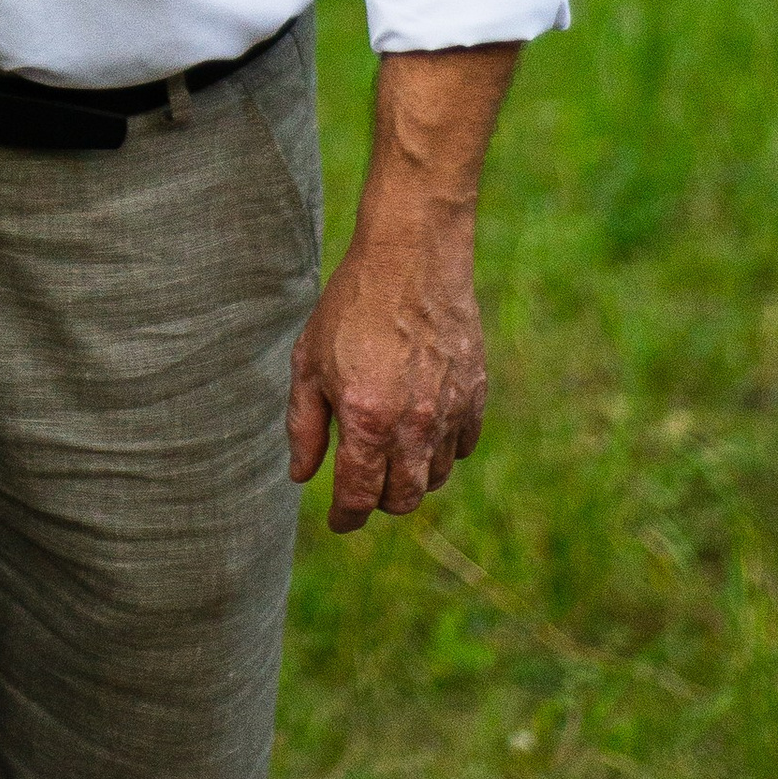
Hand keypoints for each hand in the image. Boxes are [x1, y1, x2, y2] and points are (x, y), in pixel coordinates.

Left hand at [285, 219, 488, 533]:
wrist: (410, 257)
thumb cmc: (350, 306)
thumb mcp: (308, 362)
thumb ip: (304, 425)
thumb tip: (301, 475)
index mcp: (367, 420)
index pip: (359, 497)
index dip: (345, 518)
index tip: (338, 521)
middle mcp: (414, 425)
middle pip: (404, 499)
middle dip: (379, 502)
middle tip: (362, 485)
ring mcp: (449, 411)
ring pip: (436, 477)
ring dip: (411, 478)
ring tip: (390, 455)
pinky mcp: (475, 394)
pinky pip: (462, 447)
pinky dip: (443, 451)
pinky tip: (422, 431)